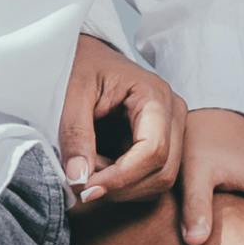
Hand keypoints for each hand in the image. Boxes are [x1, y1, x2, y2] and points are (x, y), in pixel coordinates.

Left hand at [62, 32, 180, 212]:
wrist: (87, 55)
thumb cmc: (81, 65)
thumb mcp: (71, 93)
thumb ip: (74, 134)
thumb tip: (79, 180)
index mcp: (155, 95)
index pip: (153, 150)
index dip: (121, 178)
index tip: (87, 189)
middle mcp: (172, 113)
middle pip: (163, 171)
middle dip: (121, 187)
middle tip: (82, 182)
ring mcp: (172, 129)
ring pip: (160, 180)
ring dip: (122, 187)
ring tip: (89, 169)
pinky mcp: (162, 142)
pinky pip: (151, 176)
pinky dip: (124, 184)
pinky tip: (99, 168)